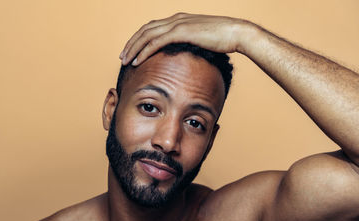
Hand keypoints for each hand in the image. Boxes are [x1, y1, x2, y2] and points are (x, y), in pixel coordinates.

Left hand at [119, 13, 252, 65]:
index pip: (153, 28)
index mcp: (179, 20)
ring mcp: (178, 24)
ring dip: (134, 47)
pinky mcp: (182, 32)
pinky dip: (145, 51)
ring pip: (147, 35)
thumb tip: (184, 55)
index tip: (133, 51)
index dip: (140, 40)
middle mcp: (175, 19)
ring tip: (125, 60)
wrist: (236, 33)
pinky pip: (157, 42)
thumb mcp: (202, 40)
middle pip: (146, 30)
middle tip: (123, 56)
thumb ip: (190, 44)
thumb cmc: (223, 39)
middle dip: (132, 43)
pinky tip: (137, 60)